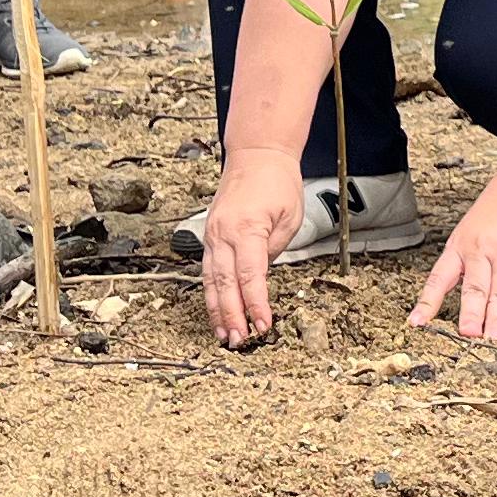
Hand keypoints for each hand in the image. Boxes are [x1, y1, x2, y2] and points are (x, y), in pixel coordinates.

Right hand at [199, 147, 309, 344]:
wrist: (256, 154)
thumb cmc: (277, 182)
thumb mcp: (289, 217)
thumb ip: (273, 250)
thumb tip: (261, 280)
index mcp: (246, 228)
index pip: (250, 275)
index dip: (256, 304)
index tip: (262, 325)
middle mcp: (223, 233)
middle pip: (225, 283)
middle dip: (232, 315)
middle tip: (239, 342)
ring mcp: (212, 235)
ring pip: (210, 280)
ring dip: (217, 310)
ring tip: (224, 335)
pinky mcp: (210, 236)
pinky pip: (207, 270)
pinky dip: (211, 293)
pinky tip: (216, 311)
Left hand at [408, 168, 496, 341]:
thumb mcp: (475, 231)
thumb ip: (473, 266)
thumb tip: (472, 301)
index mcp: (460, 244)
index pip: (440, 278)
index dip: (428, 302)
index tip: (416, 322)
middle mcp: (480, 251)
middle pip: (473, 287)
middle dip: (470, 313)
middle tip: (467, 334)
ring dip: (495, 318)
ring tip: (492, 337)